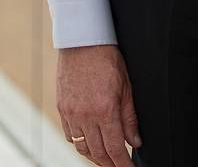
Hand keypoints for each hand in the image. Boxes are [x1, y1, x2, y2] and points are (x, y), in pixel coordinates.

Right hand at [57, 44, 141, 165]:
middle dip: (110, 163)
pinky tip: (90, 142)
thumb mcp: (127, 87)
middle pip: (97, 152)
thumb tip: (135, 141)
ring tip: (106, 159)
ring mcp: (71, 114)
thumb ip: (130, 117)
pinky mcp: (62, 109)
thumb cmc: (108, 60)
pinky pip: (70, 135)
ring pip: (82, 147)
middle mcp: (86, 116)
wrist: (82, 43)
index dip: (123, 163)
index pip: (115, 148)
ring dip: (94, 156)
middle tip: (120, 166)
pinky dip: (81, 143)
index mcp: (105, 110)